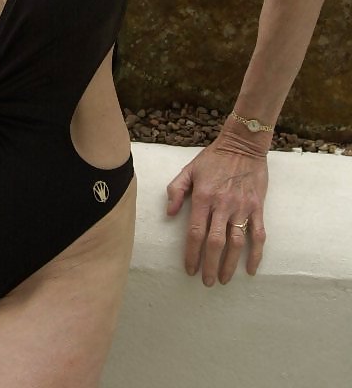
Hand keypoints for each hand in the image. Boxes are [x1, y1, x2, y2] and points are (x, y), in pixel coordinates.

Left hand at [166, 135, 267, 285]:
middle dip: (210, 266)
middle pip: (215, 243)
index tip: (190, 269)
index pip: (195, 233)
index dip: (192, 254)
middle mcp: (222, 205)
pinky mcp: (257, 207)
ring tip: (225, 280)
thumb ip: (176, 190)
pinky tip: (251, 269)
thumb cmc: (213, 158)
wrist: (243, 145)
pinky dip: (255, 254)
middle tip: (207, 282)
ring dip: (230, 265)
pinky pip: (258, 235)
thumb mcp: (189, 169)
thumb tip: (169, 213)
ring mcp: (241, 207)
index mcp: (203, 197)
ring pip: (237, 243)